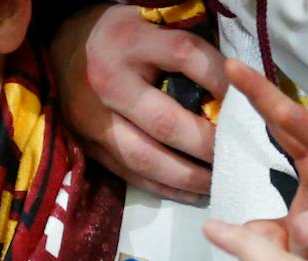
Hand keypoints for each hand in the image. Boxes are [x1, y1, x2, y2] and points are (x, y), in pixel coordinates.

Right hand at [48, 4, 222, 205]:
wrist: (61, 46)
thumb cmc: (119, 33)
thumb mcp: (148, 21)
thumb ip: (181, 46)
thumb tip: (230, 81)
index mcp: (128, 41)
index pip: (185, 55)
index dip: (219, 78)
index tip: (246, 99)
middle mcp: (108, 82)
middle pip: (165, 121)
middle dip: (206, 143)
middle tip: (236, 153)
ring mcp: (94, 120)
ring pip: (146, 158)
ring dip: (187, 175)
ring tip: (218, 182)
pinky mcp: (89, 145)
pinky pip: (130, 174)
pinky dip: (164, 187)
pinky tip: (191, 192)